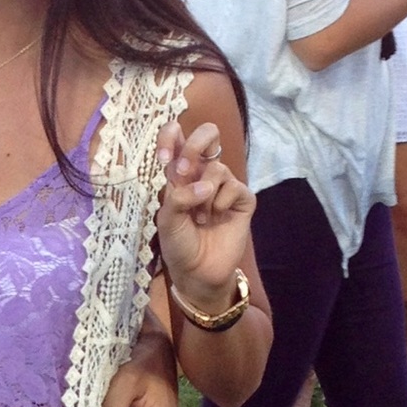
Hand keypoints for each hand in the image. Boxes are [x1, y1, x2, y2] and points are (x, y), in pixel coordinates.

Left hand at [154, 120, 254, 314]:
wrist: (198, 272)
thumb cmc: (178, 244)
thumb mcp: (167, 219)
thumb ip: (178, 195)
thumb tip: (204, 185)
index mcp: (179, 173)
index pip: (176, 137)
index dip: (170, 137)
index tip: (163, 158)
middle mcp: (202, 173)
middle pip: (209, 134)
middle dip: (196, 146)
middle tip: (185, 171)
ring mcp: (224, 185)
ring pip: (218, 167)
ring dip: (205, 194)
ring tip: (200, 218)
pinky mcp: (242, 200)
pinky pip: (235, 187)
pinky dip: (221, 202)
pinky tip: (217, 218)